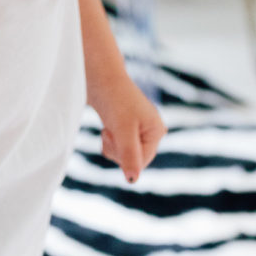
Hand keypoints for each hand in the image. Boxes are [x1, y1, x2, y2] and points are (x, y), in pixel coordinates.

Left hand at [87, 67, 165, 183]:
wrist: (97, 75)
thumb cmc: (113, 99)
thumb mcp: (122, 129)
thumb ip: (129, 155)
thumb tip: (133, 180)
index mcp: (157, 131)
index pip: (141, 162)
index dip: (123, 155)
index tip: (114, 135)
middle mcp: (150, 131)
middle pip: (132, 159)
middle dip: (116, 149)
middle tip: (110, 129)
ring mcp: (137, 129)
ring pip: (122, 154)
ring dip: (110, 144)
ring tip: (108, 125)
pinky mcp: (124, 126)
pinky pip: (116, 146)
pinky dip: (108, 139)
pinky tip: (107, 125)